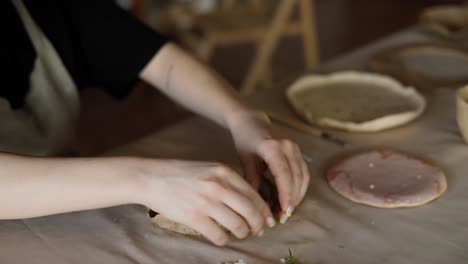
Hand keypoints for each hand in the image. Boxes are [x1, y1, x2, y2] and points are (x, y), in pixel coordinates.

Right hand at [133, 159, 274, 245]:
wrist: (151, 178)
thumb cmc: (181, 174)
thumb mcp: (209, 168)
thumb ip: (228, 181)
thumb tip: (249, 201)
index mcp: (224, 172)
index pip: (254, 195)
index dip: (263, 211)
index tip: (267, 220)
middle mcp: (218, 186)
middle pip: (250, 211)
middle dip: (258, 225)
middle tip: (257, 231)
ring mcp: (206, 202)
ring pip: (237, 225)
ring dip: (242, 233)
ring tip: (240, 234)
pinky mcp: (194, 217)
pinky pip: (218, 235)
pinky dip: (223, 240)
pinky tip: (221, 238)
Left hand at [227, 111, 309, 221]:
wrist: (253, 124)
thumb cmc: (246, 142)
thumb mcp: (246, 161)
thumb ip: (252, 182)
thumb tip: (258, 205)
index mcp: (272, 147)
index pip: (283, 174)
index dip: (285, 194)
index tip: (284, 210)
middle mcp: (287, 146)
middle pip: (295, 177)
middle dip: (291, 199)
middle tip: (283, 216)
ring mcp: (295, 148)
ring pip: (302, 177)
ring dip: (297, 196)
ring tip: (286, 211)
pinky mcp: (299, 153)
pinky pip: (304, 174)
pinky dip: (299, 189)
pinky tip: (292, 200)